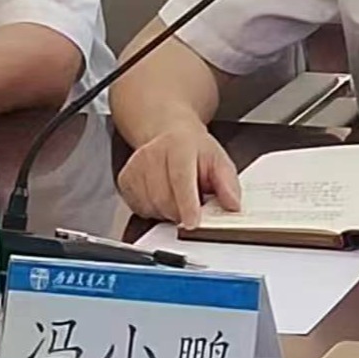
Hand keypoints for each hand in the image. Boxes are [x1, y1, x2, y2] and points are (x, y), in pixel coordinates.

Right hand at [117, 119, 239, 228]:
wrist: (170, 135)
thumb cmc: (195, 149)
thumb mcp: (218, 160)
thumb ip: (228, 183)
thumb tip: (233, 205)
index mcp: (179, 145)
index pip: (181, 178)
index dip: (187, 203)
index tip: (192, 222)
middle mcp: (153, 154)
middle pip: (165, 199)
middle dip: (182, 212)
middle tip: (194, 203)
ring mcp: (135, 167)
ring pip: (152, 207)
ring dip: (169, 212)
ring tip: (179, 195)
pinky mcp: (125, 180)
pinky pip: (140, 209)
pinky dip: (155, 210)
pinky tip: (164, 195)